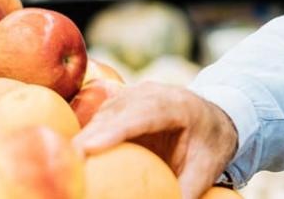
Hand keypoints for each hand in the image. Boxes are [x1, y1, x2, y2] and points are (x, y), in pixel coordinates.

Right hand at [74, 82, 239, 198]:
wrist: (217, 118)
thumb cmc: (211, 144)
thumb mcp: (207, 168)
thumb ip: (188, 190)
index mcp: (178, 106)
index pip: (143, 114)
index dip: (114, 129)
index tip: (89, 148)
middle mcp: (154, 93)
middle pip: (116, 111)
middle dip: (89, 135)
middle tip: (67, 162)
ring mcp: (136, 94)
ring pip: (104, 112)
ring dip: (85, 135)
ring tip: (67, 162)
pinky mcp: (123, 102)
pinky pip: (101, 116)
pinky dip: (88, 134)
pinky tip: (74, 155)